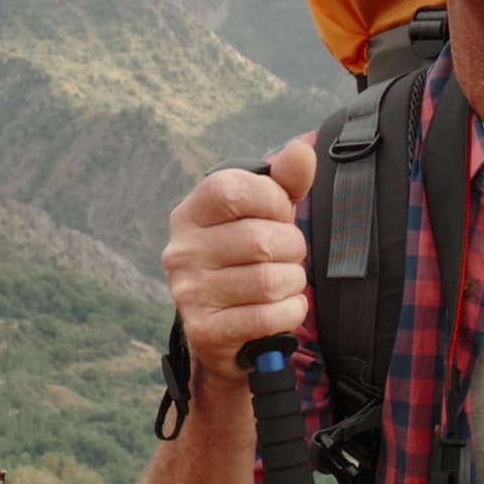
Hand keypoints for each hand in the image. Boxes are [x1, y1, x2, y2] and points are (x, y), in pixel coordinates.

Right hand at [164, 137, 315, 371]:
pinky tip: (283, 308)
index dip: (271, 200)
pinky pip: (269, 316)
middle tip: (287, 256)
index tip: (280, 214)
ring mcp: (189, 293)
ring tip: (285, 282)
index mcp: (190, 214)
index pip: (232, 189)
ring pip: (269, 281)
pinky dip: (290, 312)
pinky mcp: (205, 331)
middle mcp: (181, 251)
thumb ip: (284, 182)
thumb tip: (301, 151)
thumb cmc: (247, 260)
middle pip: (260, 239)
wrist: (225, 330)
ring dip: (293, 282)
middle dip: (292, 248)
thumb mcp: (263, 216)